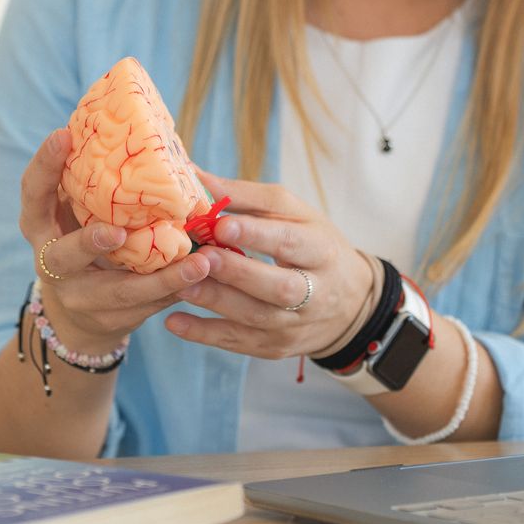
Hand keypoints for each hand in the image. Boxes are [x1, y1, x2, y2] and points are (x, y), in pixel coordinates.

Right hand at [18, 129, 216, 350]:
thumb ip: (97, 186)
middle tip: (116, 232)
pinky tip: (205, 279)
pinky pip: (146, 307)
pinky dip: (177, 291)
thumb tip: (150, 136)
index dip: (44, 165)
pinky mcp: (109, 320)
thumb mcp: (79, 213)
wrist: (78, 315)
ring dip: (161, 279)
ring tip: (199, 264)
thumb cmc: (84, 240)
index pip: (32, 192)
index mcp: (40, 225)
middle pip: (63, 255)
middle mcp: (51, 262)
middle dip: (89, 244)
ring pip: (119, 292)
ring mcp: (79, 297)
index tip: (63, 134)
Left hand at [166, 169, 381, 358]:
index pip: (290, 242)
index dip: (257, 235)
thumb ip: (248, 197)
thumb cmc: (313, 246)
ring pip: (256, 318)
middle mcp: (315, 291)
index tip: (222, 225)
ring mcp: (295, 324)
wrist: (349, 304)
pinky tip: (174, 322)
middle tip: (202, 257)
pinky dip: (205, 334)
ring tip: (180, 285)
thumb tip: (196, 176)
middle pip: (278, 287)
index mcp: (320, 250)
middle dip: (238, 273)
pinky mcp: (276, 347)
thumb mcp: (296, 215)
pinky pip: (239, 343)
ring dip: (216, 302)